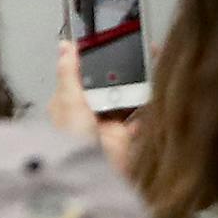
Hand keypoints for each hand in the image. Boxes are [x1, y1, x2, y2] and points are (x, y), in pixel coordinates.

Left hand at [49, 39, 134, 173]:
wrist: (91, 171)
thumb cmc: (71, 138)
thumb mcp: (68, 99)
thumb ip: (69, 72)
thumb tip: (65, 46)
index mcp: (65, 102)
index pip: (76, 76)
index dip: (88, 62)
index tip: (102, 46)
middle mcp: (84, 113)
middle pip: (101, 87)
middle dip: (114, 75)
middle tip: (129, 56)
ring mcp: (104, 124)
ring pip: (120, 100)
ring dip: (130, 88)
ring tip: (144, 68)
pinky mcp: (122, 136)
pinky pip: (136, 119)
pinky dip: (144, 109)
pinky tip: (152, 92)